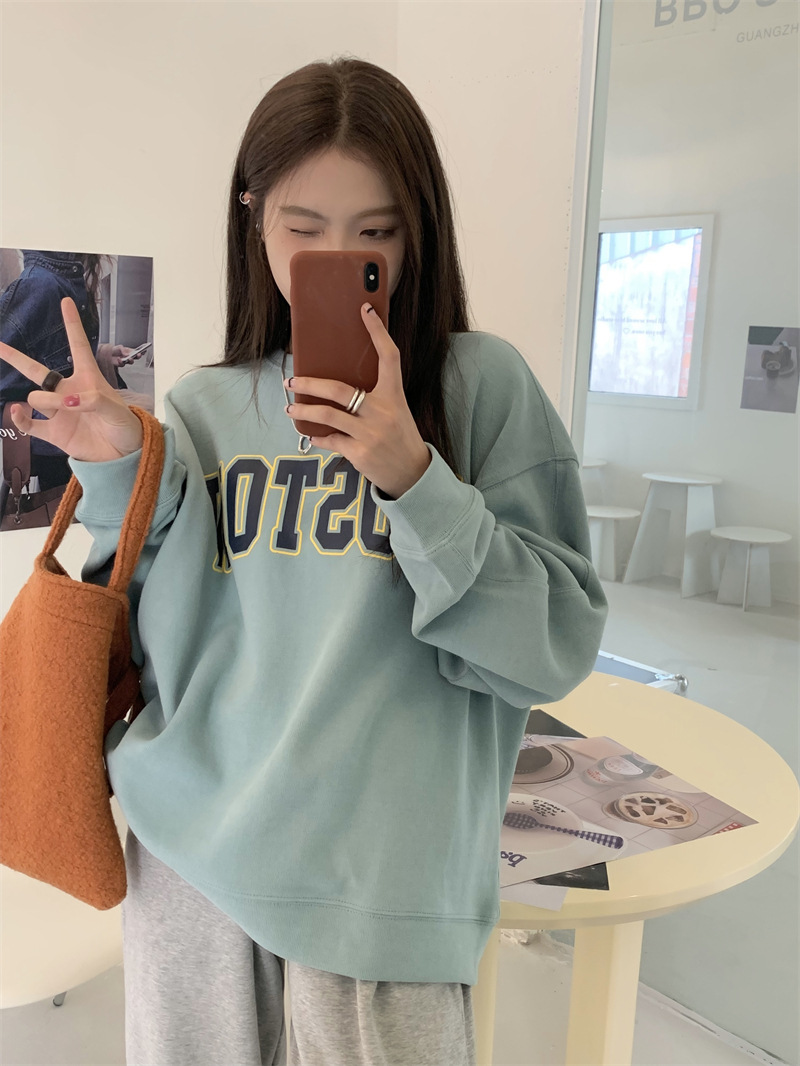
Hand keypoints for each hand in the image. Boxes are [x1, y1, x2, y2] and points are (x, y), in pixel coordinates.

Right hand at [0, 297, 143, 461]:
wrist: (124, 455)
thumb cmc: (125, 427)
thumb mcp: (116, 410)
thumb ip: (93, 401)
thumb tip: (66, 401)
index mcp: (88, 378)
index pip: (78, 346)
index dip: (72, 324)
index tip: (66, 301)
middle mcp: (68, 392)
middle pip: (36, 370)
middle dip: (15, 357)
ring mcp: (58, 412)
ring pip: (34, 398)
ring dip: (42, 400)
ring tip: (63, 407)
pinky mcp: (54, 433)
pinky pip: (29, 424)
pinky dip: (20, 419)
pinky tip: (18, 412)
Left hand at [284, 303, 430, 499]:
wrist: (412, 473)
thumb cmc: (400, 437)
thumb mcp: (396, 411)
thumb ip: (375, 396)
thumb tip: (339, 385)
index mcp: (394, 395)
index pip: (389, 356)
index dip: (378, 331)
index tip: (365, 309)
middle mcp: (382, 412)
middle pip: (339, 390)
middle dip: (310, 384)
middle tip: (292, 381)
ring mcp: (370, 433)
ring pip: (328, 416)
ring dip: (304, 412)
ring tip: (291, 410)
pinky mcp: (360, 452)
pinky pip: (331, 440)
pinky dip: (318, 438)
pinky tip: (312, 436)